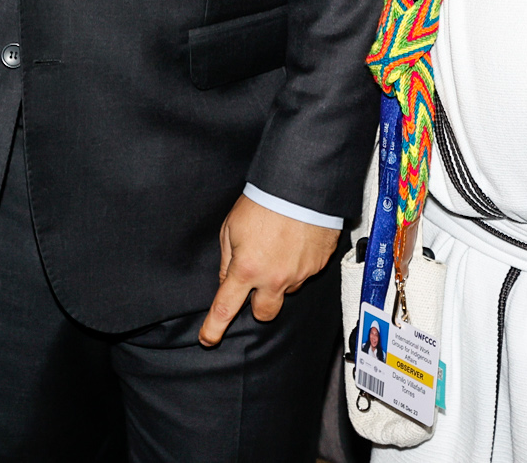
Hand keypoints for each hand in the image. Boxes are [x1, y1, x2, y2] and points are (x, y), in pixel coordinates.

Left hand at [197, 195, 339, 346]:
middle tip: (256, 282)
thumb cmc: (264, 202)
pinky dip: (298, 262)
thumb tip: (228, 278)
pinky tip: (295, 241)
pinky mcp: (318, 265)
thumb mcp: (231, 227)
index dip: (214, 328)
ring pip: (286, 289)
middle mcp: (274, 278)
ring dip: (280, 276)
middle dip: (258, 304)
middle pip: (264, 313)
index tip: (208, 339)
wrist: (302, 187)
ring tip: (280, 245)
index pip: (226, 308)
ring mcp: (299, 274)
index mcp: (247, 269)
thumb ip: (228, 259)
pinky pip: (305, 273)